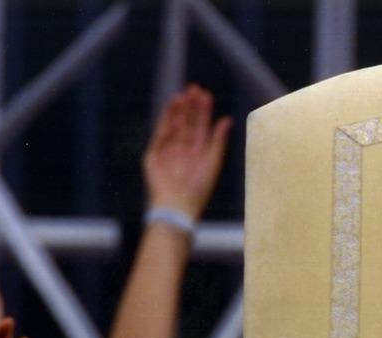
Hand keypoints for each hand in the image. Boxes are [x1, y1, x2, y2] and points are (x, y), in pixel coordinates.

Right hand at [143, 84, 232, 215]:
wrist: (178, 206)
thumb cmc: (199, 189)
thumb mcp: (213, 162)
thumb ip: (218, 140)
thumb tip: (227, 119)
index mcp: (198, 152)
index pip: (201, 125)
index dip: (203, 110)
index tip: (205, 94)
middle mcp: (183, 150)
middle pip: (187, 122)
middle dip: (190, 106)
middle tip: (193, 88)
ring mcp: (168, 152)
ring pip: (173, 126)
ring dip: (177, 111)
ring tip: (181, 95)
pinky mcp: (154, 156)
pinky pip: (161, 135)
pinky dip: (166, 123)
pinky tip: (172, 111)